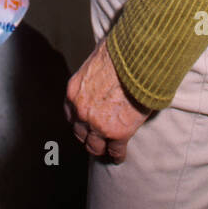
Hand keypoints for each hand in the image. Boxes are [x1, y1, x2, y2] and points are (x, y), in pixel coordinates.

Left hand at [64, 38, 151, 162]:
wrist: (137, 61)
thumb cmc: (120, 52)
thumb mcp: (96, 58)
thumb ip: (93, 70)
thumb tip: (100, 64)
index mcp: (74, 92)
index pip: (70, 114)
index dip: (79, 120)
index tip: (85, 123)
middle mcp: (82, 111)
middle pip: (79, 133)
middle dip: (87, 136)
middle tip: (95, 139)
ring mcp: (98, 124)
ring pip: (94, 147)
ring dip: (100, 148)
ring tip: (107, 151)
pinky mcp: (119, 133)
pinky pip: (116, 151)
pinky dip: (118, 155)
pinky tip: (120, 155)